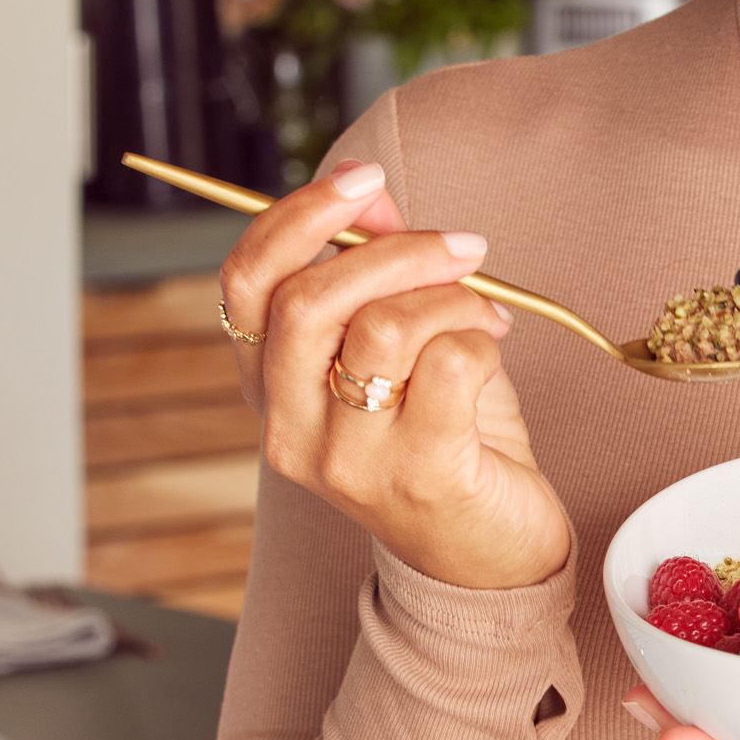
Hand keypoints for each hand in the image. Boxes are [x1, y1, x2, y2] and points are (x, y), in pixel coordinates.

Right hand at [219, 159, 571, 591]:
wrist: (489, 559)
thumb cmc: (445, 441)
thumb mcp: (402, 346)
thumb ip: (376, 271)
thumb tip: (368, 194)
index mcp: (271, 388)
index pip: (246, 283)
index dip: (297, 216)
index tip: (362, 180)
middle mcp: (292, 428)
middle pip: (309, 300)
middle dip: (394, 250)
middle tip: (462, 246)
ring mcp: (350, 460)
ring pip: (384, 327)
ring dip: (452, 298)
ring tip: (487, 312)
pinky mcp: (421, 477)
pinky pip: (450, 366)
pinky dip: (482, 340)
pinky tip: (493, 351)